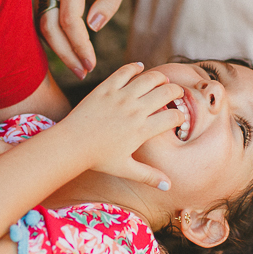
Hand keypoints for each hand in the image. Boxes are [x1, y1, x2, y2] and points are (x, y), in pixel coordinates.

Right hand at [34, 0, 130, 78]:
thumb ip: (110, 0)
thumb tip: (94, 26)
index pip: (69, 20)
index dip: (79, 46)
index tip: (92, 64)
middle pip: (49, 27)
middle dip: (65, 54)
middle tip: (84, 73)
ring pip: (41, 27)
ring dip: (58, 51)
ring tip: (78, 68)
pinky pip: (40, 21)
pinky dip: (52, 39)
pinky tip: (67, 53)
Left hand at [59, 62, 182, 188]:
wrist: (71, 144)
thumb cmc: (98, 159)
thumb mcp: (125, 169)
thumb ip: (148, 176)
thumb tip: (169, 186)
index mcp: (142, 130)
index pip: (173, 117)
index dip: (181, 116)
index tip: (178, 118)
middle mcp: (135, 110)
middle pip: (167, 92)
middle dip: (177, 92)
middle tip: (176, 94)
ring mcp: (120, 96)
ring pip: (149, 78)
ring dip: (160, 78)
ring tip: (162, 81)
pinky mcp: (106, 88)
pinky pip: (125, 71)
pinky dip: (135, 67)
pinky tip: (140, 68)